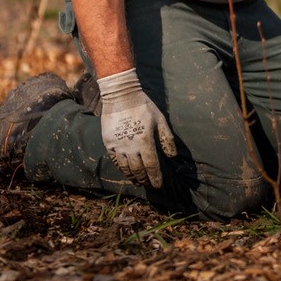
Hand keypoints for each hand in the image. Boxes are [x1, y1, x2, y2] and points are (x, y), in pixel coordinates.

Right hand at [98, 68, 177, 188]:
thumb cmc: (144, 106)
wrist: (121, 96)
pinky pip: (115, 160)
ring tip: (138, 181)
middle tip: (148, 184)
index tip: (158, 185)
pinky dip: (121, 168)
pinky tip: (126, 170)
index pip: (152, 165)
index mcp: (145, 141)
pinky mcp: (108, 142)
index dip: (155, 177)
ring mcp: (118, 146)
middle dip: (144, 179)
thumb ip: (167, 139)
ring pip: (126, 167)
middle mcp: (130, 147)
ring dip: (133, 176)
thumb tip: (172, 156)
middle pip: (138, 169)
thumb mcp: (160, 120)